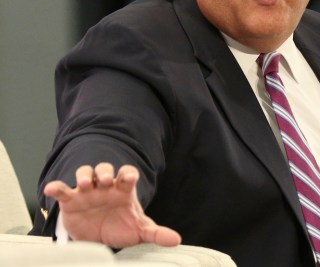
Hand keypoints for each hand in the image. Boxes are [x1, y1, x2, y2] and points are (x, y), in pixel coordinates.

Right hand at [44, 163, 180, 247]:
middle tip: (107, 180)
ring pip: (86, 173)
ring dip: (86, 175)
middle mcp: (106, 187)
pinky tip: (52, 189)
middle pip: (106, 169)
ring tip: (86, 184)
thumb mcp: (139, 230)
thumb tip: (176, 240)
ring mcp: (88, 191)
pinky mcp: (71, 200)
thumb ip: (156, 233)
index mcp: (124, 190)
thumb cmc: (121, 227)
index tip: (128, 179)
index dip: (128, 174)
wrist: (99, 238)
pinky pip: (63, 189)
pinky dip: (57, 187)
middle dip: (106, 171)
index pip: (127, 174)